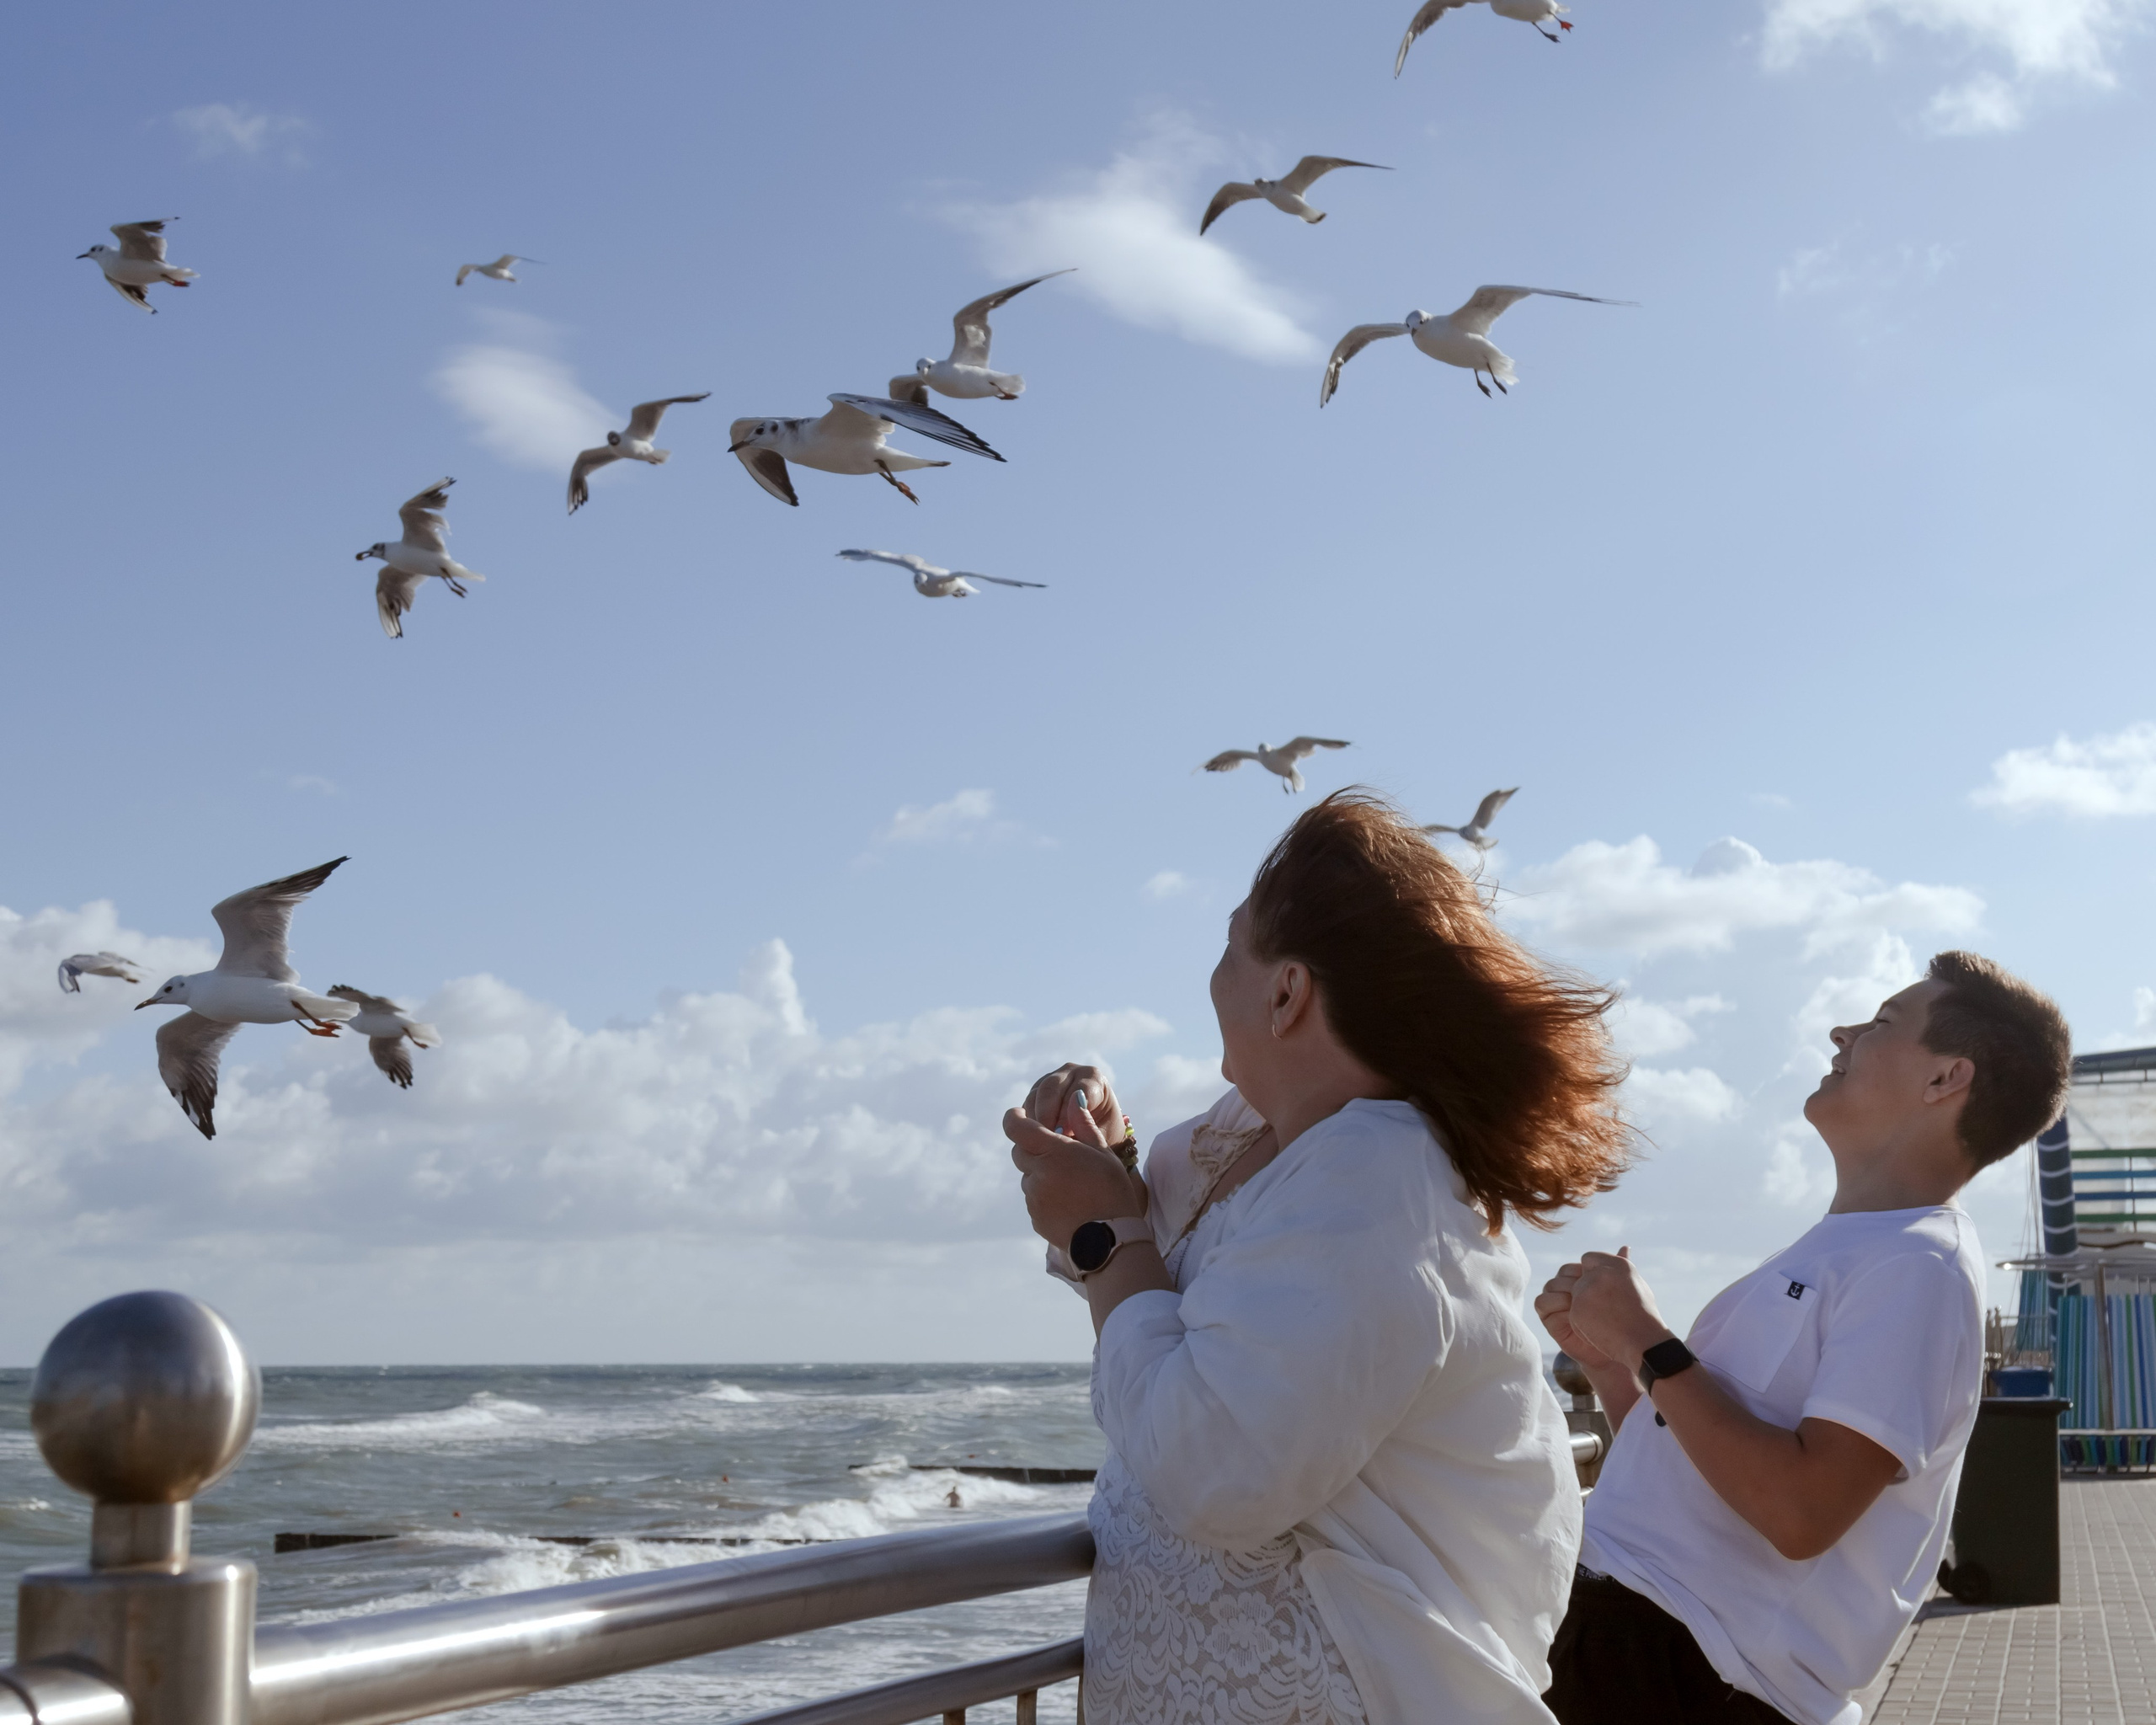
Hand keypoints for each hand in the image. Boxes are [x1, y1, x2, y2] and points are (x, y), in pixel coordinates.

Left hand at [1006, 1094, 1144, 1247]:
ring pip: (1028, 1177)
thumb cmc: (1112, 1191)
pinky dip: (1046, 1196)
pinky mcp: (1035, 1218)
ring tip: (1072, 1185)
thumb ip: (1084, 1125)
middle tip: (1059, 1154)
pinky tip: (1070, 1203)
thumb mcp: (1103, 1153)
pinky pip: (1034, 1200)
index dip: (1014, 1118)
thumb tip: (1074, 1100)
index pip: (1016, 1128)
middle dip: (1034, 1148)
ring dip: (1042, 1174)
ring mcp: (1033, 1199)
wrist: (1111, 1241)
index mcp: (1053, 1152)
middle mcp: (1037, 1174)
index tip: (1020, 1114)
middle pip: (1020, 1152)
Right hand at [1023, 1064, 1125, 1139]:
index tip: (1064, 1135)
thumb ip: (1085, 1130)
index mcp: (1093, 1077)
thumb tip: (1061, 1130)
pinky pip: (1026, 1104)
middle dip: (1047, 1115)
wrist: (1096, 1135)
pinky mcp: (1036, 1092)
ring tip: (1041, 1142)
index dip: (1069, 1113)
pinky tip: (1035, 1138)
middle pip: (1051, 1088)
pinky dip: (1028, 1121)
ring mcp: (1050, 1080)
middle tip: (1047, 1139)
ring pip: (1034, 1095)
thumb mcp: (1101, 1135)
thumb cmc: (1104, 1134)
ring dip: (1035, 1120)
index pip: (1078, 1089)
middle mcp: (1071, 1072)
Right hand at [1533, 1263, 1619, 1371]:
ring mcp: (1556, 1303)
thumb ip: (1619, 1270)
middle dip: (1574, 1281)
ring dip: (1564, 1291)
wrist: (1613, 1348)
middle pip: (1561, 1274)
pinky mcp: (1549, 1318)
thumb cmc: (1618, 1321)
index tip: (1598, 1280)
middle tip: (1589, 1291)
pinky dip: (1553, 1303)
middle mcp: (1566, 1290)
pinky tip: (1571, 1310)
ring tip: (1581, 1302)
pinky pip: (1541, 1303)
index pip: (1573, 1267)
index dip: (1583, 1271)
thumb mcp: (1621, 1292)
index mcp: (1580, 1282)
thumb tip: (1625, 1246)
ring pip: (1550, 1286)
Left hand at [1562, 1247, 1672, 1368]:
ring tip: (1603, 1319)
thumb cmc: (1644, 1316)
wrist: (1644, 1344)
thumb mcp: (1637, 1284)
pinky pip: (1571, 1312)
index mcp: (1618, 1265)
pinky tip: (1597, 1328)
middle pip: (1578, 1277)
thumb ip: (1623, 1265)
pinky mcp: (1577, 1308)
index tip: (1600, 1289)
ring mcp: (1587, 1290)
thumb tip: (1624, 1248)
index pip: (1588, 1258)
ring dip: (1582, 1306)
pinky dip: (1580, 1321)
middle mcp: (1601, 1273)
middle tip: (1603, 1308)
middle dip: (1586, 1291)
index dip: (1591, 1273)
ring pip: (1573, 1294)